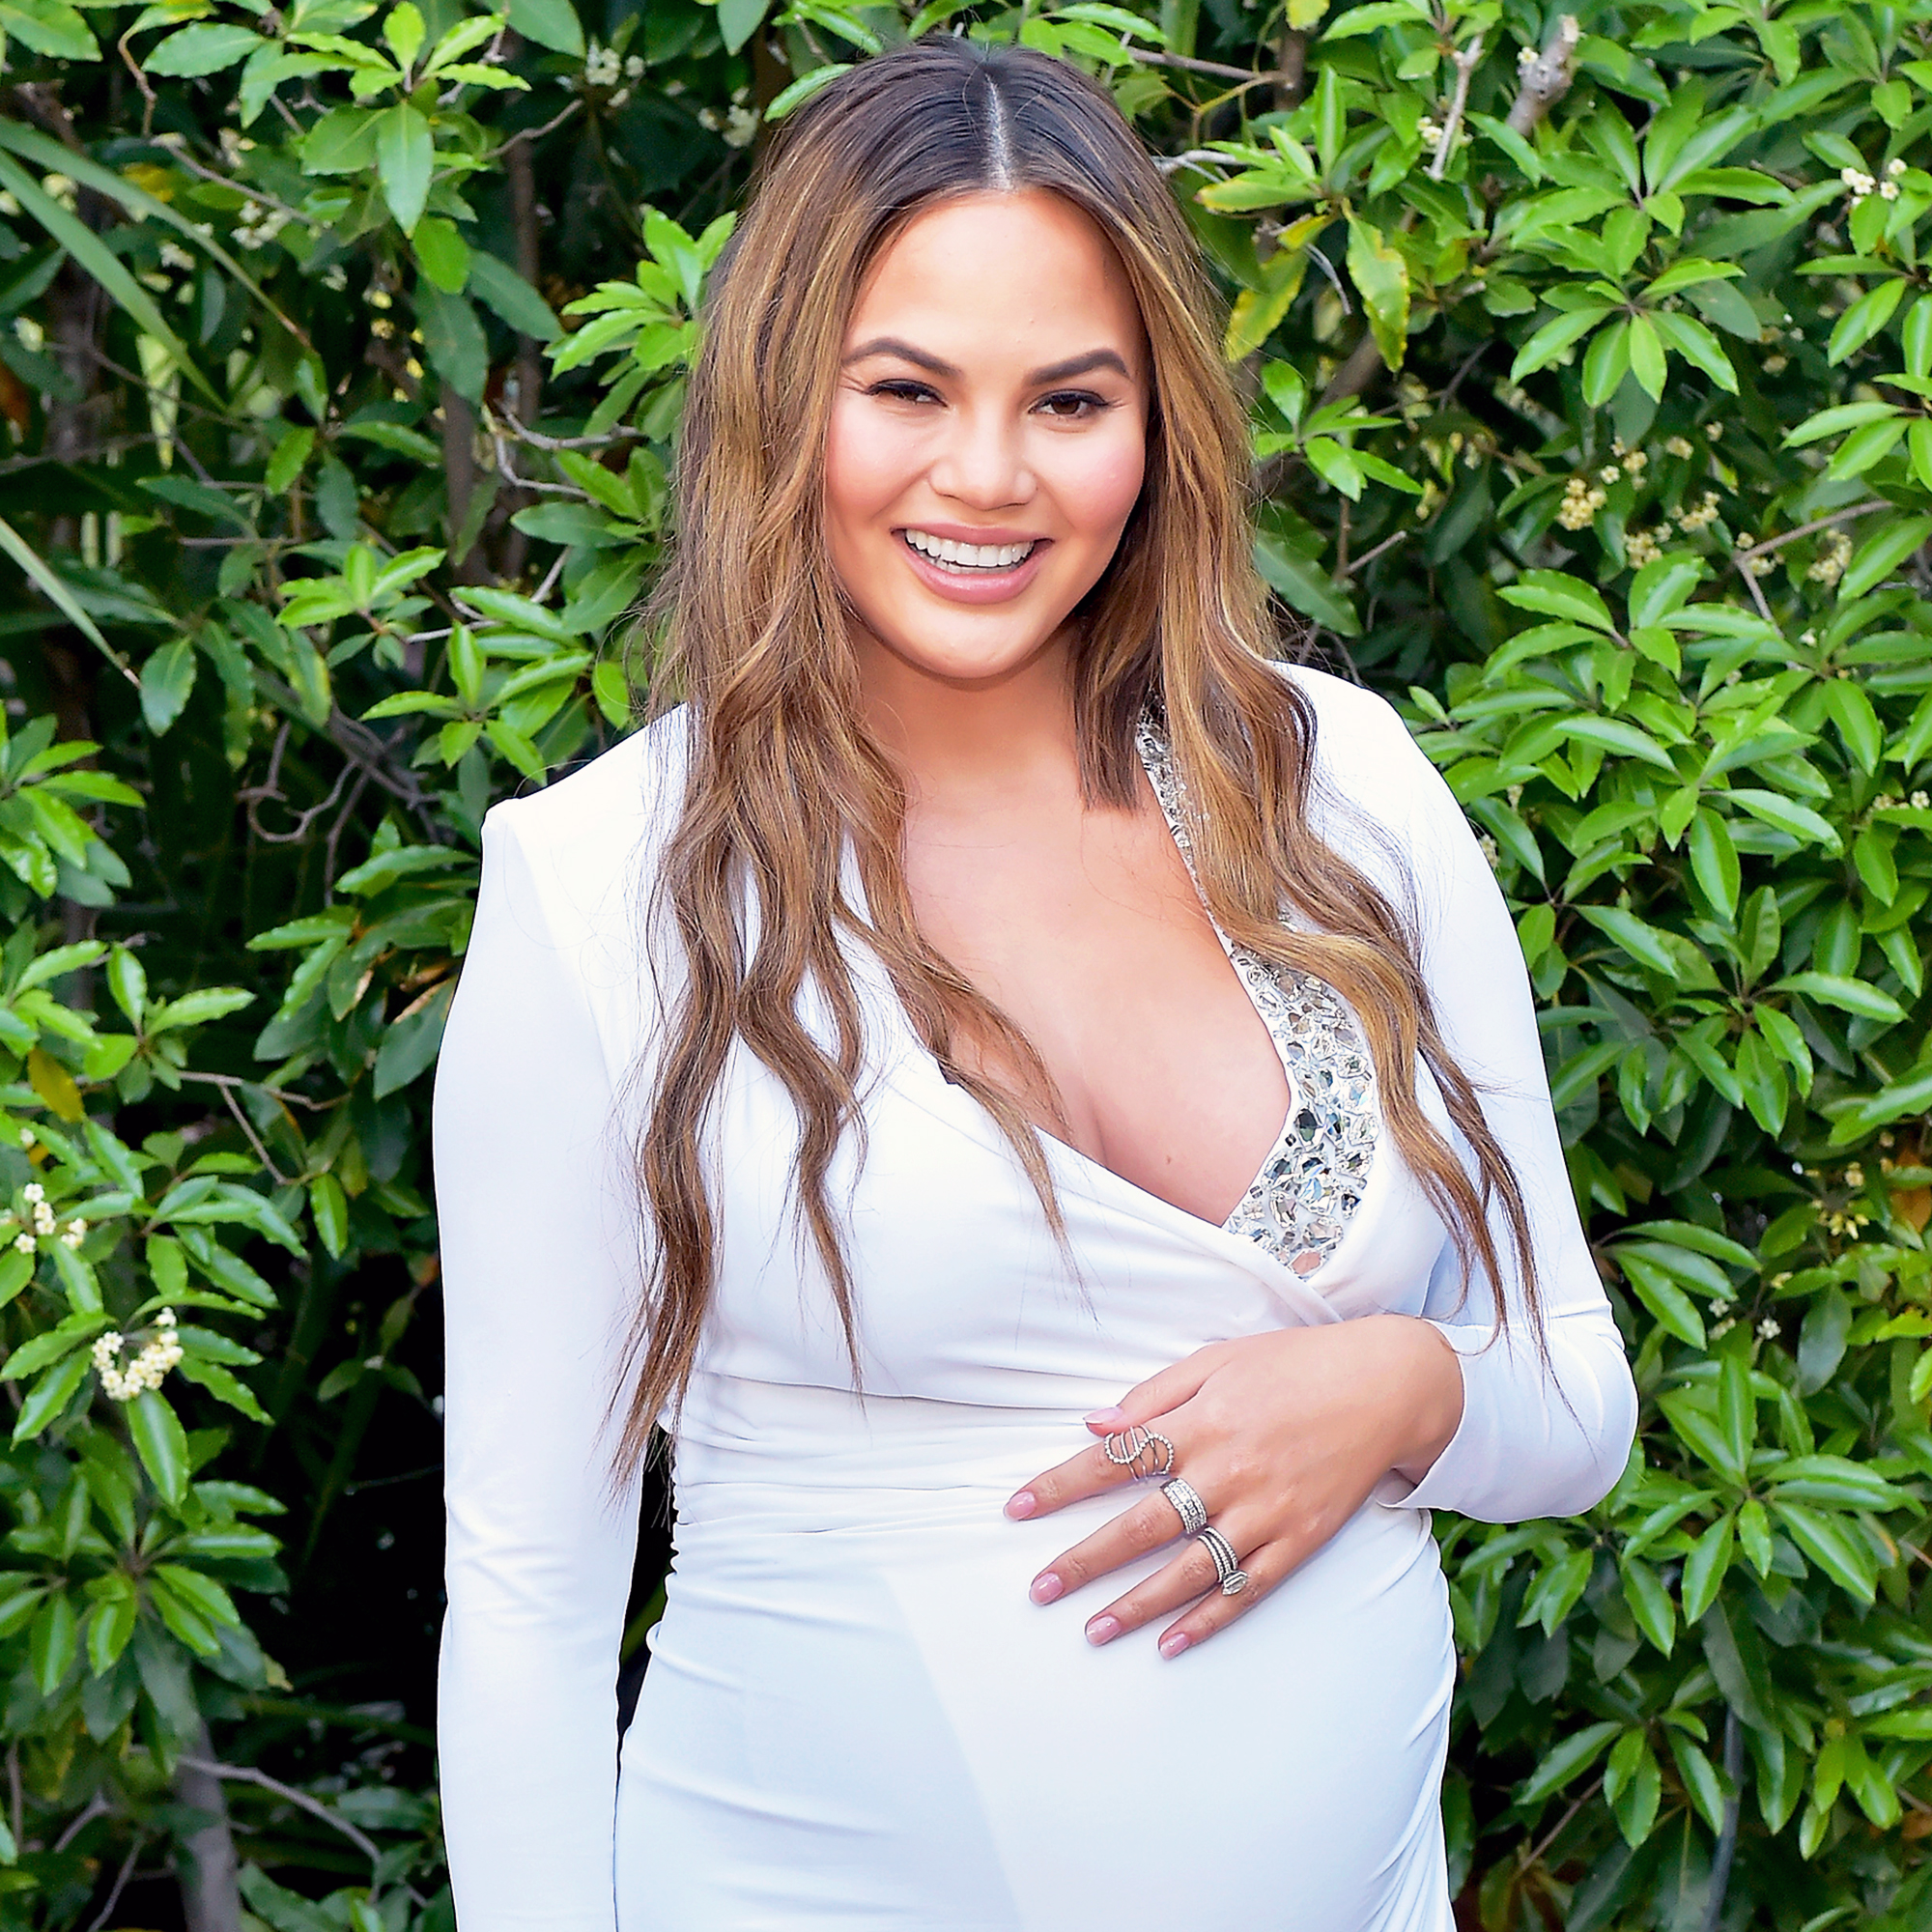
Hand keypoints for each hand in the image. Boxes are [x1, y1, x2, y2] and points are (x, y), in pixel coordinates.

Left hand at [1003, 1315, 1462, 1656]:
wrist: (1385, 1385)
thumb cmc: (1292, 1365)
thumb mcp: (1217, 1359)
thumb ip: (1153, 1395)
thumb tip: (1093, 1424)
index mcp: (1201, 1422)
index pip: (1116, 1460)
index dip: (1062, 1485)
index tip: (1017, 1507)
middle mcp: (1228, 1471)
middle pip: (1143, 1525)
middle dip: (1085, 1559)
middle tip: (1040, 1588)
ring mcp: (1266, 1511)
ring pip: (1190, 1569)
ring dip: (1137, 1604)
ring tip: (1091, 1630)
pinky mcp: (1299, 1540)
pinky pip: (1246, 1589)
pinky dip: (1207, 1620)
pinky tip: (1170, 1644)